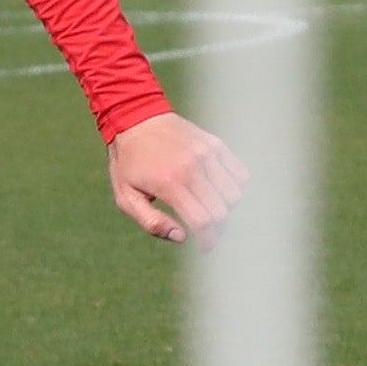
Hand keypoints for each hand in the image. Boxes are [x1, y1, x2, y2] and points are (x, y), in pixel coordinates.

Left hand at [107, 110, 237, 244]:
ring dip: (226, 208)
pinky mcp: (215, 144)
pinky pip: (240, 173)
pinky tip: (218, 189)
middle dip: (217, 228)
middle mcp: (191, 167)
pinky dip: (235, 186)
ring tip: (211, 208)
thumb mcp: (126, 197)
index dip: (208, 241)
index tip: (205, 247)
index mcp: (169, 184)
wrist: (135, 118)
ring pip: (235, 194)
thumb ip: (151, 222)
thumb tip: (182, 237)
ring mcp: (206, 153)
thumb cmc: (129, 162)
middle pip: (222, 211)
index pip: (202, 221)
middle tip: (207, 230)